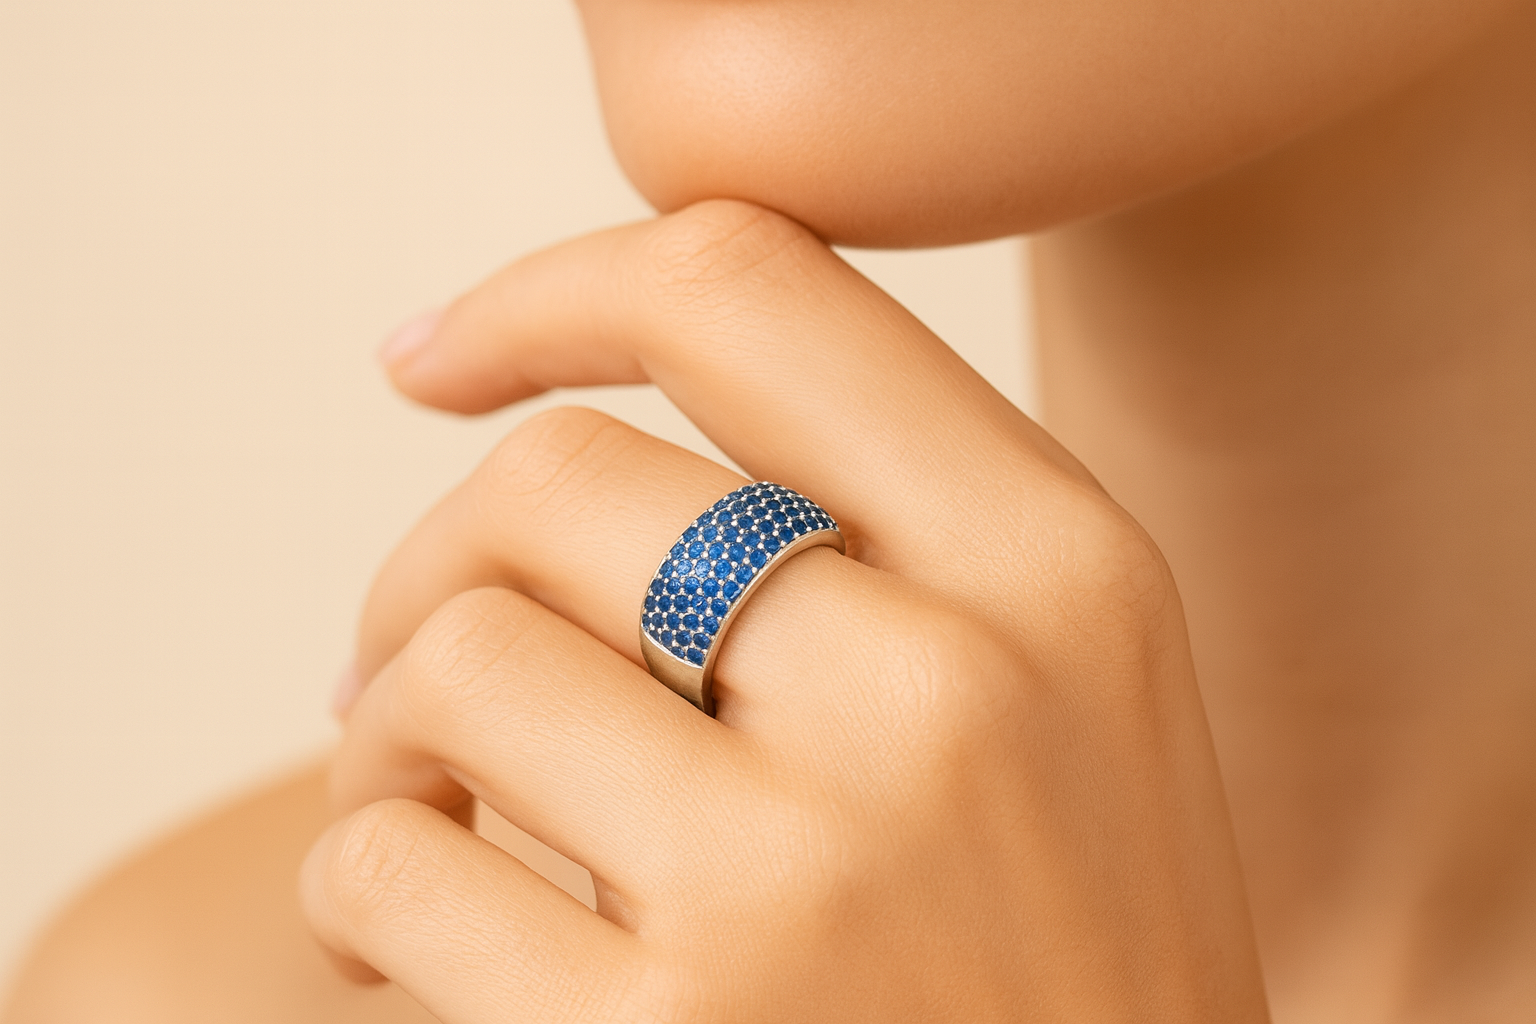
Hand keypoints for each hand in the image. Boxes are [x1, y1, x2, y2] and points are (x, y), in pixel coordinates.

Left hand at [301, 200, 1269, 1021]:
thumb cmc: (1058, 964)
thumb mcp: (1067, 702)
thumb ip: (892, 533)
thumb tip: (570, 418)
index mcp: (1061, 570)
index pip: (748, 290)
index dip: (550, 292)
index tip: (437, 354)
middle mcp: (946, 699)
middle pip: (556, 483)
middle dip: (434, 566)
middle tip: (409, 667)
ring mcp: (799, 883)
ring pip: (453, 663)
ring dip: (390, 734)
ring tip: (426, 812)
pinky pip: (384, 874)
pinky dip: (365, 893)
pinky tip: (423, 945)